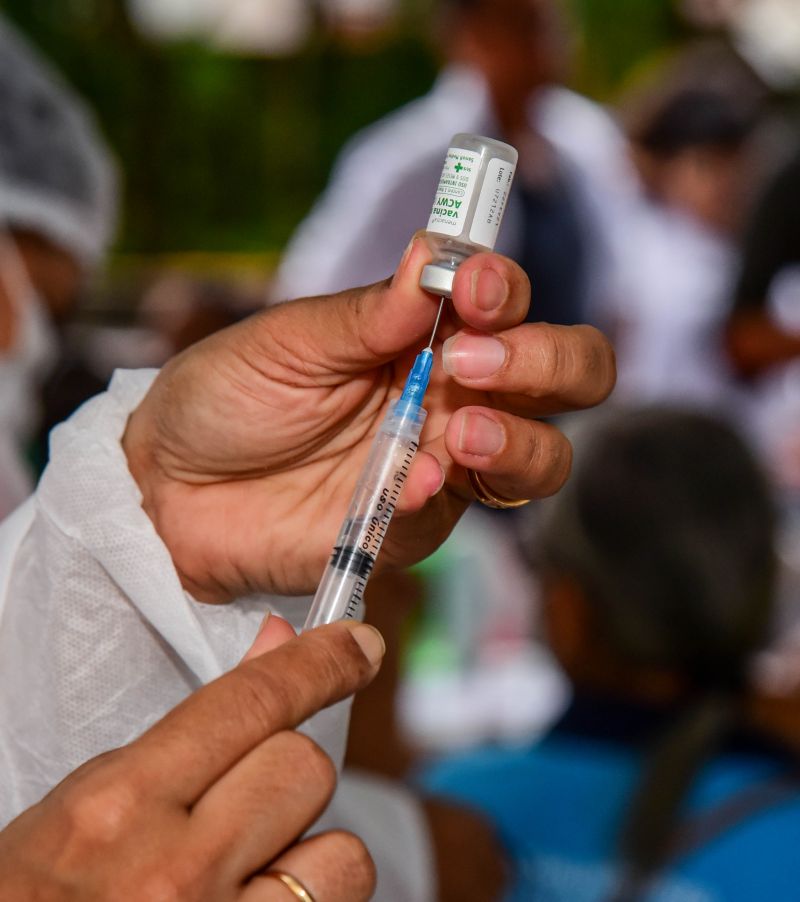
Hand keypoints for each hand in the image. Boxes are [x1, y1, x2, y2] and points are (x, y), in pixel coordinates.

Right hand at [0, 619, 383, 900]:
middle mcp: (176, 871)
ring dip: (309, 852)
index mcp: (121, 807)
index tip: (357, 645)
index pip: (251, 704)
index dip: (319, 662)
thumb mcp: (92, 801)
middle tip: (239, 806)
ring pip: (342, 854)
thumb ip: (192, 727)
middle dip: (284, 774)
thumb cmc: (35, 897)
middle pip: (305, 769)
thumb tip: (280, 645)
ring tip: (249, 872)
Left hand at [124, 236, 614, 600]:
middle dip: (548, 362)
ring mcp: (442, 465)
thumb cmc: (227, 396)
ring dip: (522, 440)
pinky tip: (410, 487)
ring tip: (461, 435)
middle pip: (563, 378)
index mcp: (425, 334)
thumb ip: (367, 312)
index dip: (509, 293)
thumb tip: (436, 255)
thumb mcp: (288, 341)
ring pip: (543, 457)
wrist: (172, 490)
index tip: (473, 292)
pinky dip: (446, 497)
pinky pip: (461, 515)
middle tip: (475, 363)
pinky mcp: (415, 527)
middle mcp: (452, 396)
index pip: (508, 305)